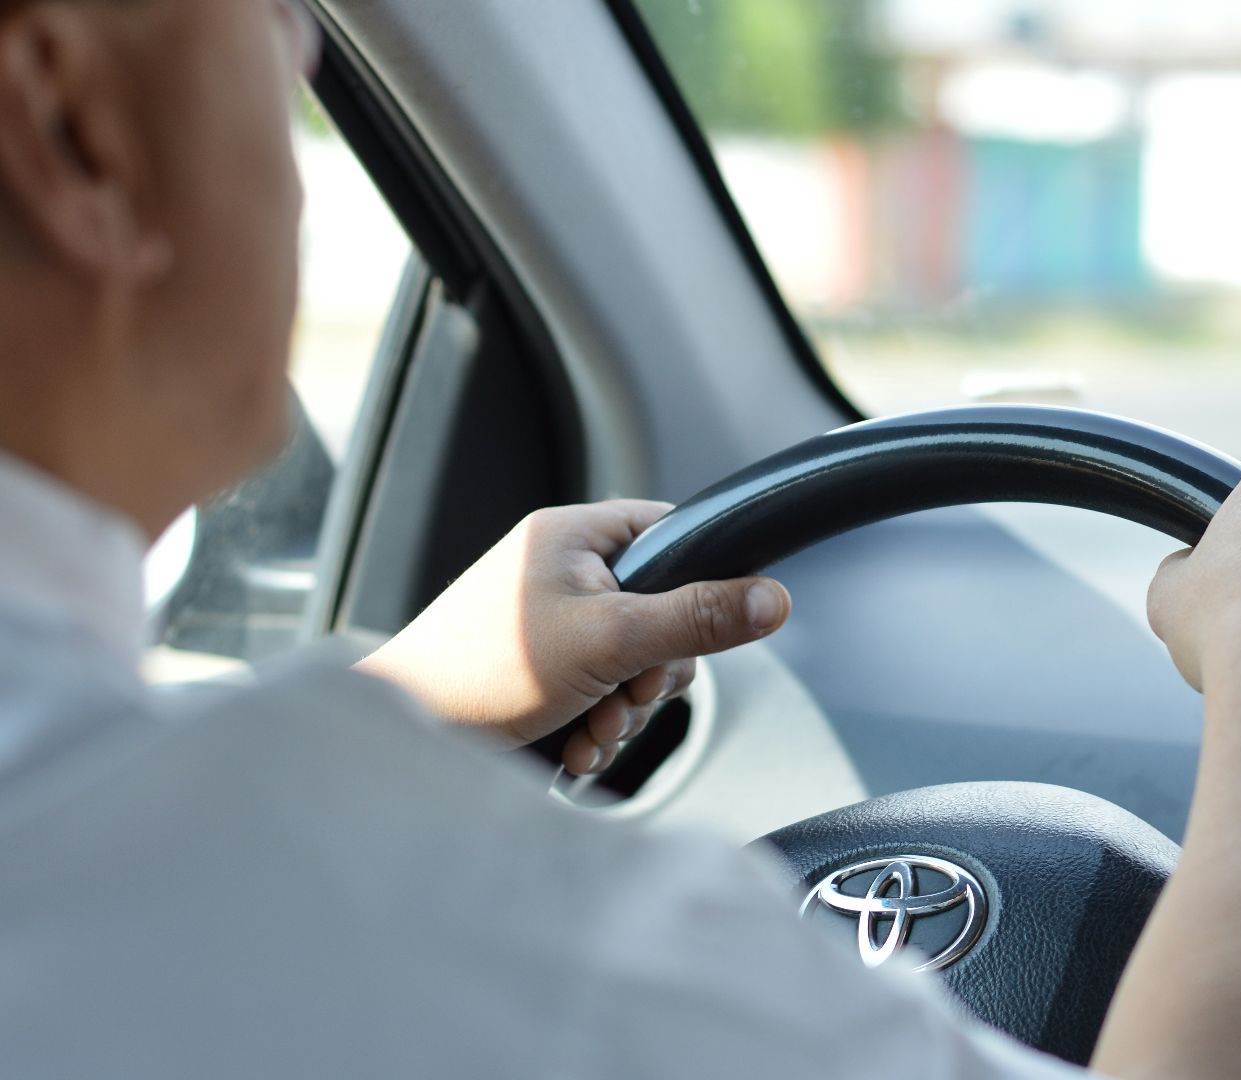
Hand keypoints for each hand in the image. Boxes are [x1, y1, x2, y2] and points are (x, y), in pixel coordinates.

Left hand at [355, 500, 790, 773]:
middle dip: (653, 676)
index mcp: (573, 535)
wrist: (402, 739)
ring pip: (635, 664)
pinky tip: (573, 746)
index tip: (692, 634)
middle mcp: (562, 571)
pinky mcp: (540, 671)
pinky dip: (596, 728)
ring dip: (624, 712)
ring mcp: (550, 623)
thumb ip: (697, 619)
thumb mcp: (610, 641)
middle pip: (664, 613)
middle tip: (624, 697)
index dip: (699, 585)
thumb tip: (775, 600)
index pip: (674, 535)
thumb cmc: (482, 674)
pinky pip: (600, 693)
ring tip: (588, 732)